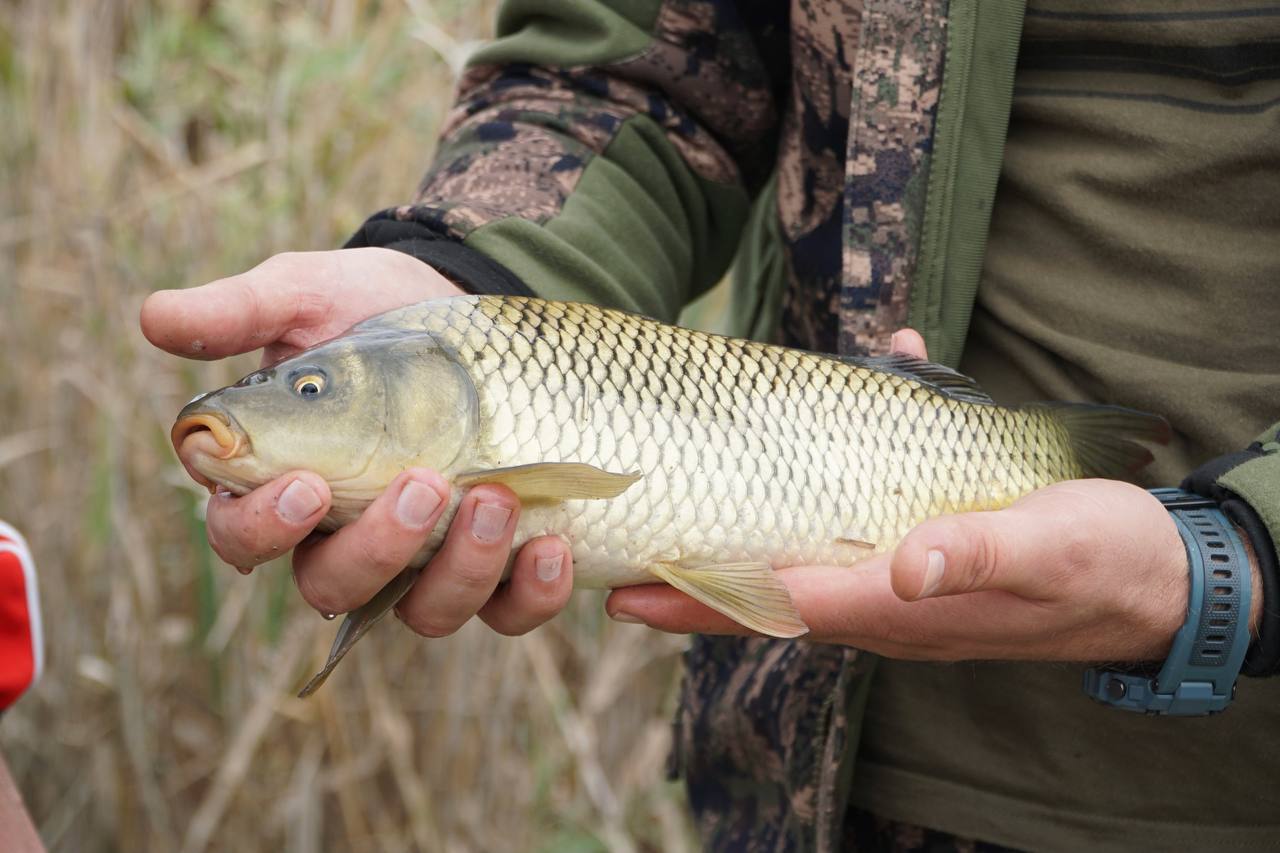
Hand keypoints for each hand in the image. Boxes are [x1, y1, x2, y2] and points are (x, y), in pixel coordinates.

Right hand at [142, 248, 572, 635]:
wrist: (469, 304)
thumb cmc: (370, 307)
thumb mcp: (307, 297)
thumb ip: (240, 312)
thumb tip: (154, 317)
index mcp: (283, 485)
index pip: (243, 537)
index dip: (265, 527)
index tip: (308, 484)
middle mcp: (347, 537)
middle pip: (335, 586)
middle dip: (376, 549)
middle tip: (421, 486)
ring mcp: (424, 558)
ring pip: (423, 612)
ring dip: (459, 572)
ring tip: (493, 500)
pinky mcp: (495, 559)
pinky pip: (506, 610)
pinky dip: (529, 594)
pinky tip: (553, 546)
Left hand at [606, 329, 1263, 661]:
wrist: (1149, 575)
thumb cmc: (1100, 560)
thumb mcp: (1047, 546)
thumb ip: (977, 554)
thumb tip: (904, 566)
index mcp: (905, 603)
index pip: (782, 603)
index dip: (704, 598)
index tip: (634, 592)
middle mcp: (886, 598)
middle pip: (767, 595)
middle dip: (691, 587)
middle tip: (614, 574)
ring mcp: (898, 582)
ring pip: (796, 568)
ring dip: (731, 553)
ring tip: (664, 535)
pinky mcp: (916, 556)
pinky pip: (846, 531)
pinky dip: (806, 496)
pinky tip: (795, 444)